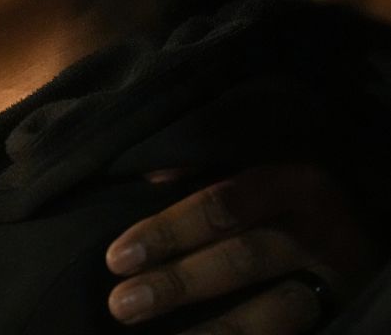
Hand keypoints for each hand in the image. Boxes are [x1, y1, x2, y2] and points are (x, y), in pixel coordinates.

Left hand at [106, 164, 377, 332]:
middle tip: (121, 304)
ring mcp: (333, 285)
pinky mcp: (340, 318)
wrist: (372, 226)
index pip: (222, 206)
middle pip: (240, 260)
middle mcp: (317, 235)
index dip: (168, 231)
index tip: (118, 256)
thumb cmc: (299, 193)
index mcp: (293, 185)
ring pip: (270, 318)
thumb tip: (150, 178)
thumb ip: (209, 169)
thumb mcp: (265, 166)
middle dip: (177, 284)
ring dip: (209, 333)